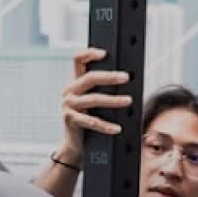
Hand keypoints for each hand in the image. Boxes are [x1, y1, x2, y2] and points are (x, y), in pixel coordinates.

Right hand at [59, 48, 131, 164]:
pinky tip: (117, 128)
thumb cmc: (89, 121)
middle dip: (109, 77)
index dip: (89, 53)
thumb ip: (103, 91)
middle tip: (126, 77)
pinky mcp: (70, 119)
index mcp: (76, 83)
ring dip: (113, 100)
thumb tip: (126, 80)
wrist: (75, 143)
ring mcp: (68, 105)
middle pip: (89, 78)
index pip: (78, 60)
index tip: (105, 53)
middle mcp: (70, 91)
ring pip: (93, 99)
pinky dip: (106, 126)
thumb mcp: (94, 103)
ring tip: (128, 101)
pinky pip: (91, 121)